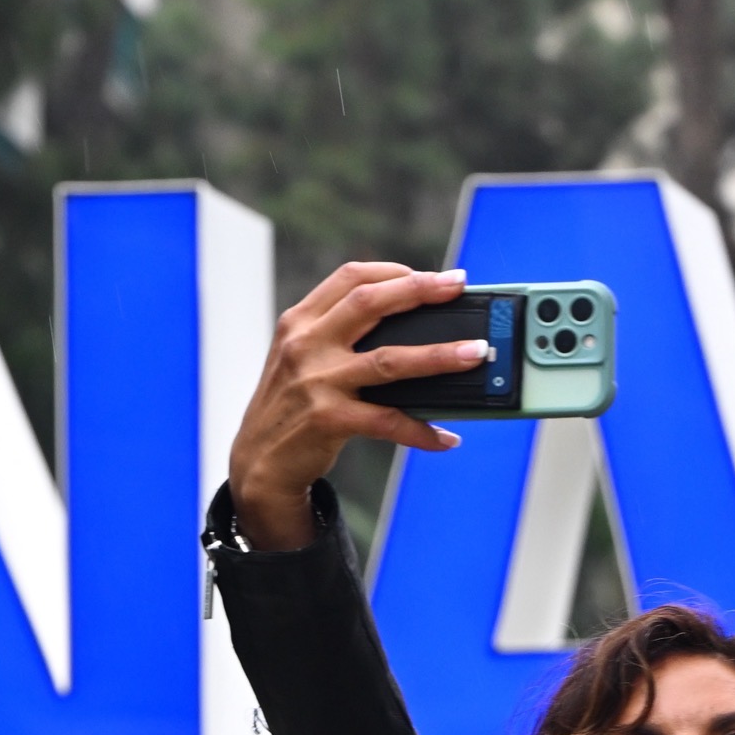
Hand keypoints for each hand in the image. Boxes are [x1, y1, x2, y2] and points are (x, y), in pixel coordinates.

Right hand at [225, 262, 482, 549]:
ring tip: (476, 354)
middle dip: (420, 290)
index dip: (395, 271)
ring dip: (439, 356)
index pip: (351, 278)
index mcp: (301, 322)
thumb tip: (414, 332)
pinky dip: (421, 431)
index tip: (432, 275)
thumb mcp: (300, 359)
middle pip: (370, 303)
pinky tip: (446, 438)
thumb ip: (338, 336)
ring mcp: (317, 381)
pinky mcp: (328, 419)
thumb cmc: (292, 406)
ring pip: (390, 360)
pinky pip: (388, 421)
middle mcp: (306, 344)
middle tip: (458, 287)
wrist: (258, 462)